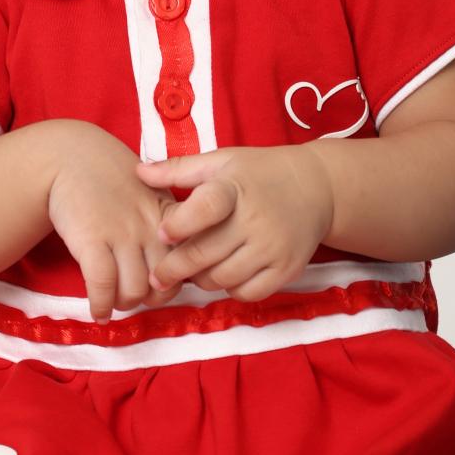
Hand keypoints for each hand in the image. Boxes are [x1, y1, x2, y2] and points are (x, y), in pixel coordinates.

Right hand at [46, 122, 188, 322]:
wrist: (71, 157)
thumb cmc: (111, 178)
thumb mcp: (151, 191)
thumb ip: (168, 221)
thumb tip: (177, 261)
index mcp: (168, 215)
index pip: (188, 260)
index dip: (177, 279)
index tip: (160, 283)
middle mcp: (149, 227)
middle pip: (164, 284)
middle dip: (150, 298)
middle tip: (135, 296)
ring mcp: (121, 234)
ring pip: (135, 291)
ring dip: (124, 304)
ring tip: (114, 301)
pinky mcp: (92, 239)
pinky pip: (103, 285)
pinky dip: (101, 305)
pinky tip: (98, 312)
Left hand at [134, 145, 333, 302]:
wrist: (316, 188)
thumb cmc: (259, 173)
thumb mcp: (222, 161)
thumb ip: (179, 169)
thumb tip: (139, 172)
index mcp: (236, 188)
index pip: (206, 208)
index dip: (180, 224)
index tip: (161, 234)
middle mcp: (257, 219)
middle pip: (206, 254)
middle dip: (174, 268)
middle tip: (156, 277)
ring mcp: (274, 247)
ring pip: (222, 278)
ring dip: (200, 280)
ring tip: (191, 272)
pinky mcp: (287, 269)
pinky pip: (248, 293)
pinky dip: (230, 289)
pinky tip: (223, 275)